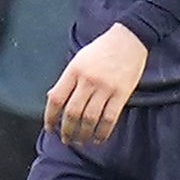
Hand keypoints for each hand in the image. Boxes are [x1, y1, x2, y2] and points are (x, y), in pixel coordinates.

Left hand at [44, 24, 147, 146]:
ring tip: (81, 141)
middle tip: (66, 139)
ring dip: (83, 134)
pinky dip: (102, 132)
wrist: (129, 39)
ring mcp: (105, 87)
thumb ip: (67, 79)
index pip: (56, 99)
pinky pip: (109, 119)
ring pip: (90, 119)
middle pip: (72, 113)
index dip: (50, 117)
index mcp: (74, 70)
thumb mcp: (79, 59)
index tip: (50, 128)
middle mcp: (88, 80)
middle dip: (67, 131)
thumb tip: (53, 99)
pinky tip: (98, 138)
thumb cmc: (102, 49)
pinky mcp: (121, 93)